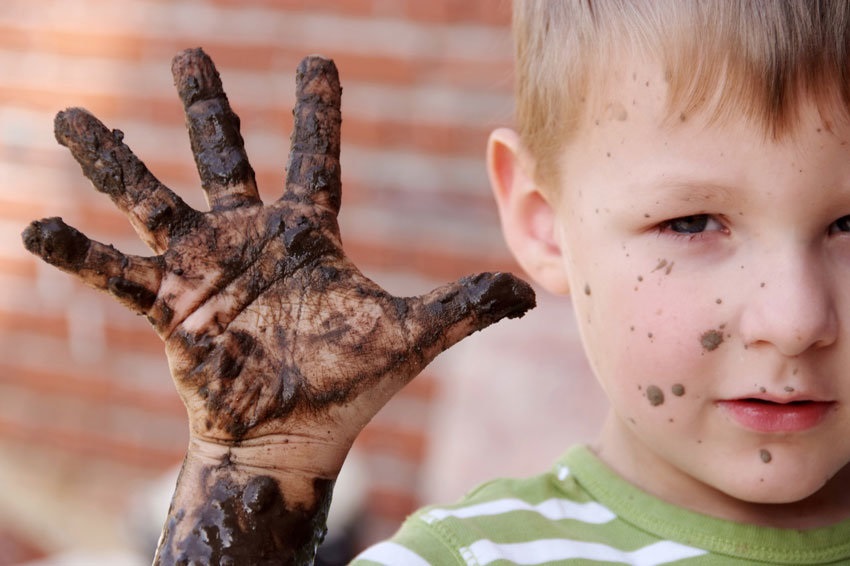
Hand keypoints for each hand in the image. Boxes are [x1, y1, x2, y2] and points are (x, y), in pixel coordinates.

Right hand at [21, 48, 534, 562]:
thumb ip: (465, 308)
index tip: (318, 60)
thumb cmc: (347, 387)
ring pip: (151, 198)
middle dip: (207, 106)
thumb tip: (530, 295)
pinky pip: (114, 272)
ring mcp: (203, 268)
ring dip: (113, 161)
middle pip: (224, 156)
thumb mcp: (409, 336)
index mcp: (308, 236)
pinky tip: (35, 229)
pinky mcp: (167, 307)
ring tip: (69, 118)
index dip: (317, 110)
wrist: (290, 441)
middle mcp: (251, 239)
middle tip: (189, 54)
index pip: (316, 157)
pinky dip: (79, 253)